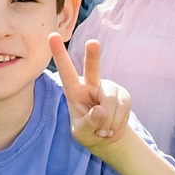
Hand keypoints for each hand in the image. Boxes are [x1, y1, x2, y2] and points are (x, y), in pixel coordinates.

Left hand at [51, 34, 134, 154]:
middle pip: (92, 68)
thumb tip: (101, 111)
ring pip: (110, 100)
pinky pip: (122, 106)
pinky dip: (118, 121)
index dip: (58, 53)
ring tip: (104, 131)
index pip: (65, 71)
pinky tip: (113, 127)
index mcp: (74, 91)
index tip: (52, 35)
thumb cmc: (88, 132)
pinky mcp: (123, 94)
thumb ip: (89, 123)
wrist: (108, 138)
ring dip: (108, 121)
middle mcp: (91, 84)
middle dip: (93, 55)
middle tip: (92, 43)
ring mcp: (108, 87)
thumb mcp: (82, 133)